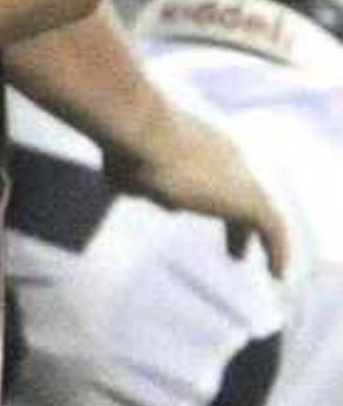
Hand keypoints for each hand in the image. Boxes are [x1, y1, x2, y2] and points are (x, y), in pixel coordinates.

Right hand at [106, 102, 296, 273]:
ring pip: (255, 210)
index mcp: (198, 144)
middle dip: (234, 223)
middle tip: (234, 251)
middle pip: (236, 191)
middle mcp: (225, 157)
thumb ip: (140, 183)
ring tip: (239, 259)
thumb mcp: (127, 168)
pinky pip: (273, 230)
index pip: (207, 174)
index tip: (181, 211)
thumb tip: (156, 199)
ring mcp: (241, 177)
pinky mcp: (251, 200)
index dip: (200, 196)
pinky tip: (276, 274)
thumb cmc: (127, 147)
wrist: (145, 131)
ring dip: (245, 235)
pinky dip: (277, 250)